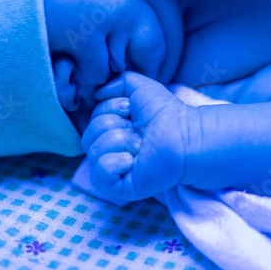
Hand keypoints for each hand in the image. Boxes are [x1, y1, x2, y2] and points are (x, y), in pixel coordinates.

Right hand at [82, 72, 191, 200]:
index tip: (130, 109)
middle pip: (88, 137)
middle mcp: (113, 151)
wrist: (183, 135)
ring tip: (141, 145)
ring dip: (120, 142)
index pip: (92, 121)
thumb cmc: (165, 112)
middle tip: (138, 131)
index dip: (109, 110)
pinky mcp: (120, 187)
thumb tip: (96, 94)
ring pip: (93, 153)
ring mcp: (116, 170)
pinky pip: (99, 175)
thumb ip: (117, 82)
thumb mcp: (139, 87)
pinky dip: (114, 163)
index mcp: (115, 130)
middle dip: (113, 126)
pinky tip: (133, 160)